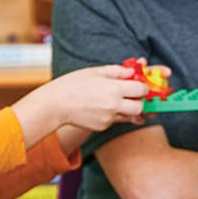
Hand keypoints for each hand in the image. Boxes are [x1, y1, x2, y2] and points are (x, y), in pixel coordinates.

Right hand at [44, 63, 170, 131]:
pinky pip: (115, 121)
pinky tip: (99, 107)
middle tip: (132, 96)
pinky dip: (112, 115)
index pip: (141, 89)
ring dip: (128, 109)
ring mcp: (108, 118)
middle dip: (139, 102)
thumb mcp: (95, 72)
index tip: (138, 85)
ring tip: (115, 101)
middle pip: (140, 107)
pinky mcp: (102, 127)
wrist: (55, 105)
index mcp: (114, 88)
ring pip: (129, 116)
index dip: (142, 87)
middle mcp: (114, 105)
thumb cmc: (72, 84)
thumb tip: (132, 71)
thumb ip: (117, 71)